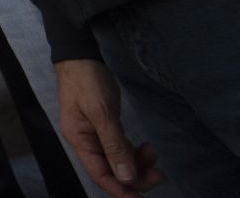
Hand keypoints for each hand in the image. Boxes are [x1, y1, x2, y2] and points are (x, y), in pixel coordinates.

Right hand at [56, 58, 164, 197]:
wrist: (81, 55)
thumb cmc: (87, 82)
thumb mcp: (101, 112)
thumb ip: (114, 145)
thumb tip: (126, 177)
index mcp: (80, 141)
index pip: (100, 175)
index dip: (120, 190)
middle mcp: (87, 142)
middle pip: (111, 171)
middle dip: (135, 176)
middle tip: (159, 174)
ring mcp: (96, 135)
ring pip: (118, 160)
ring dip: (137, 164)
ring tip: (154, 154)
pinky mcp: (105, 126)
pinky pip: (121, 148)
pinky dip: (134, 152)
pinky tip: (146, 148)